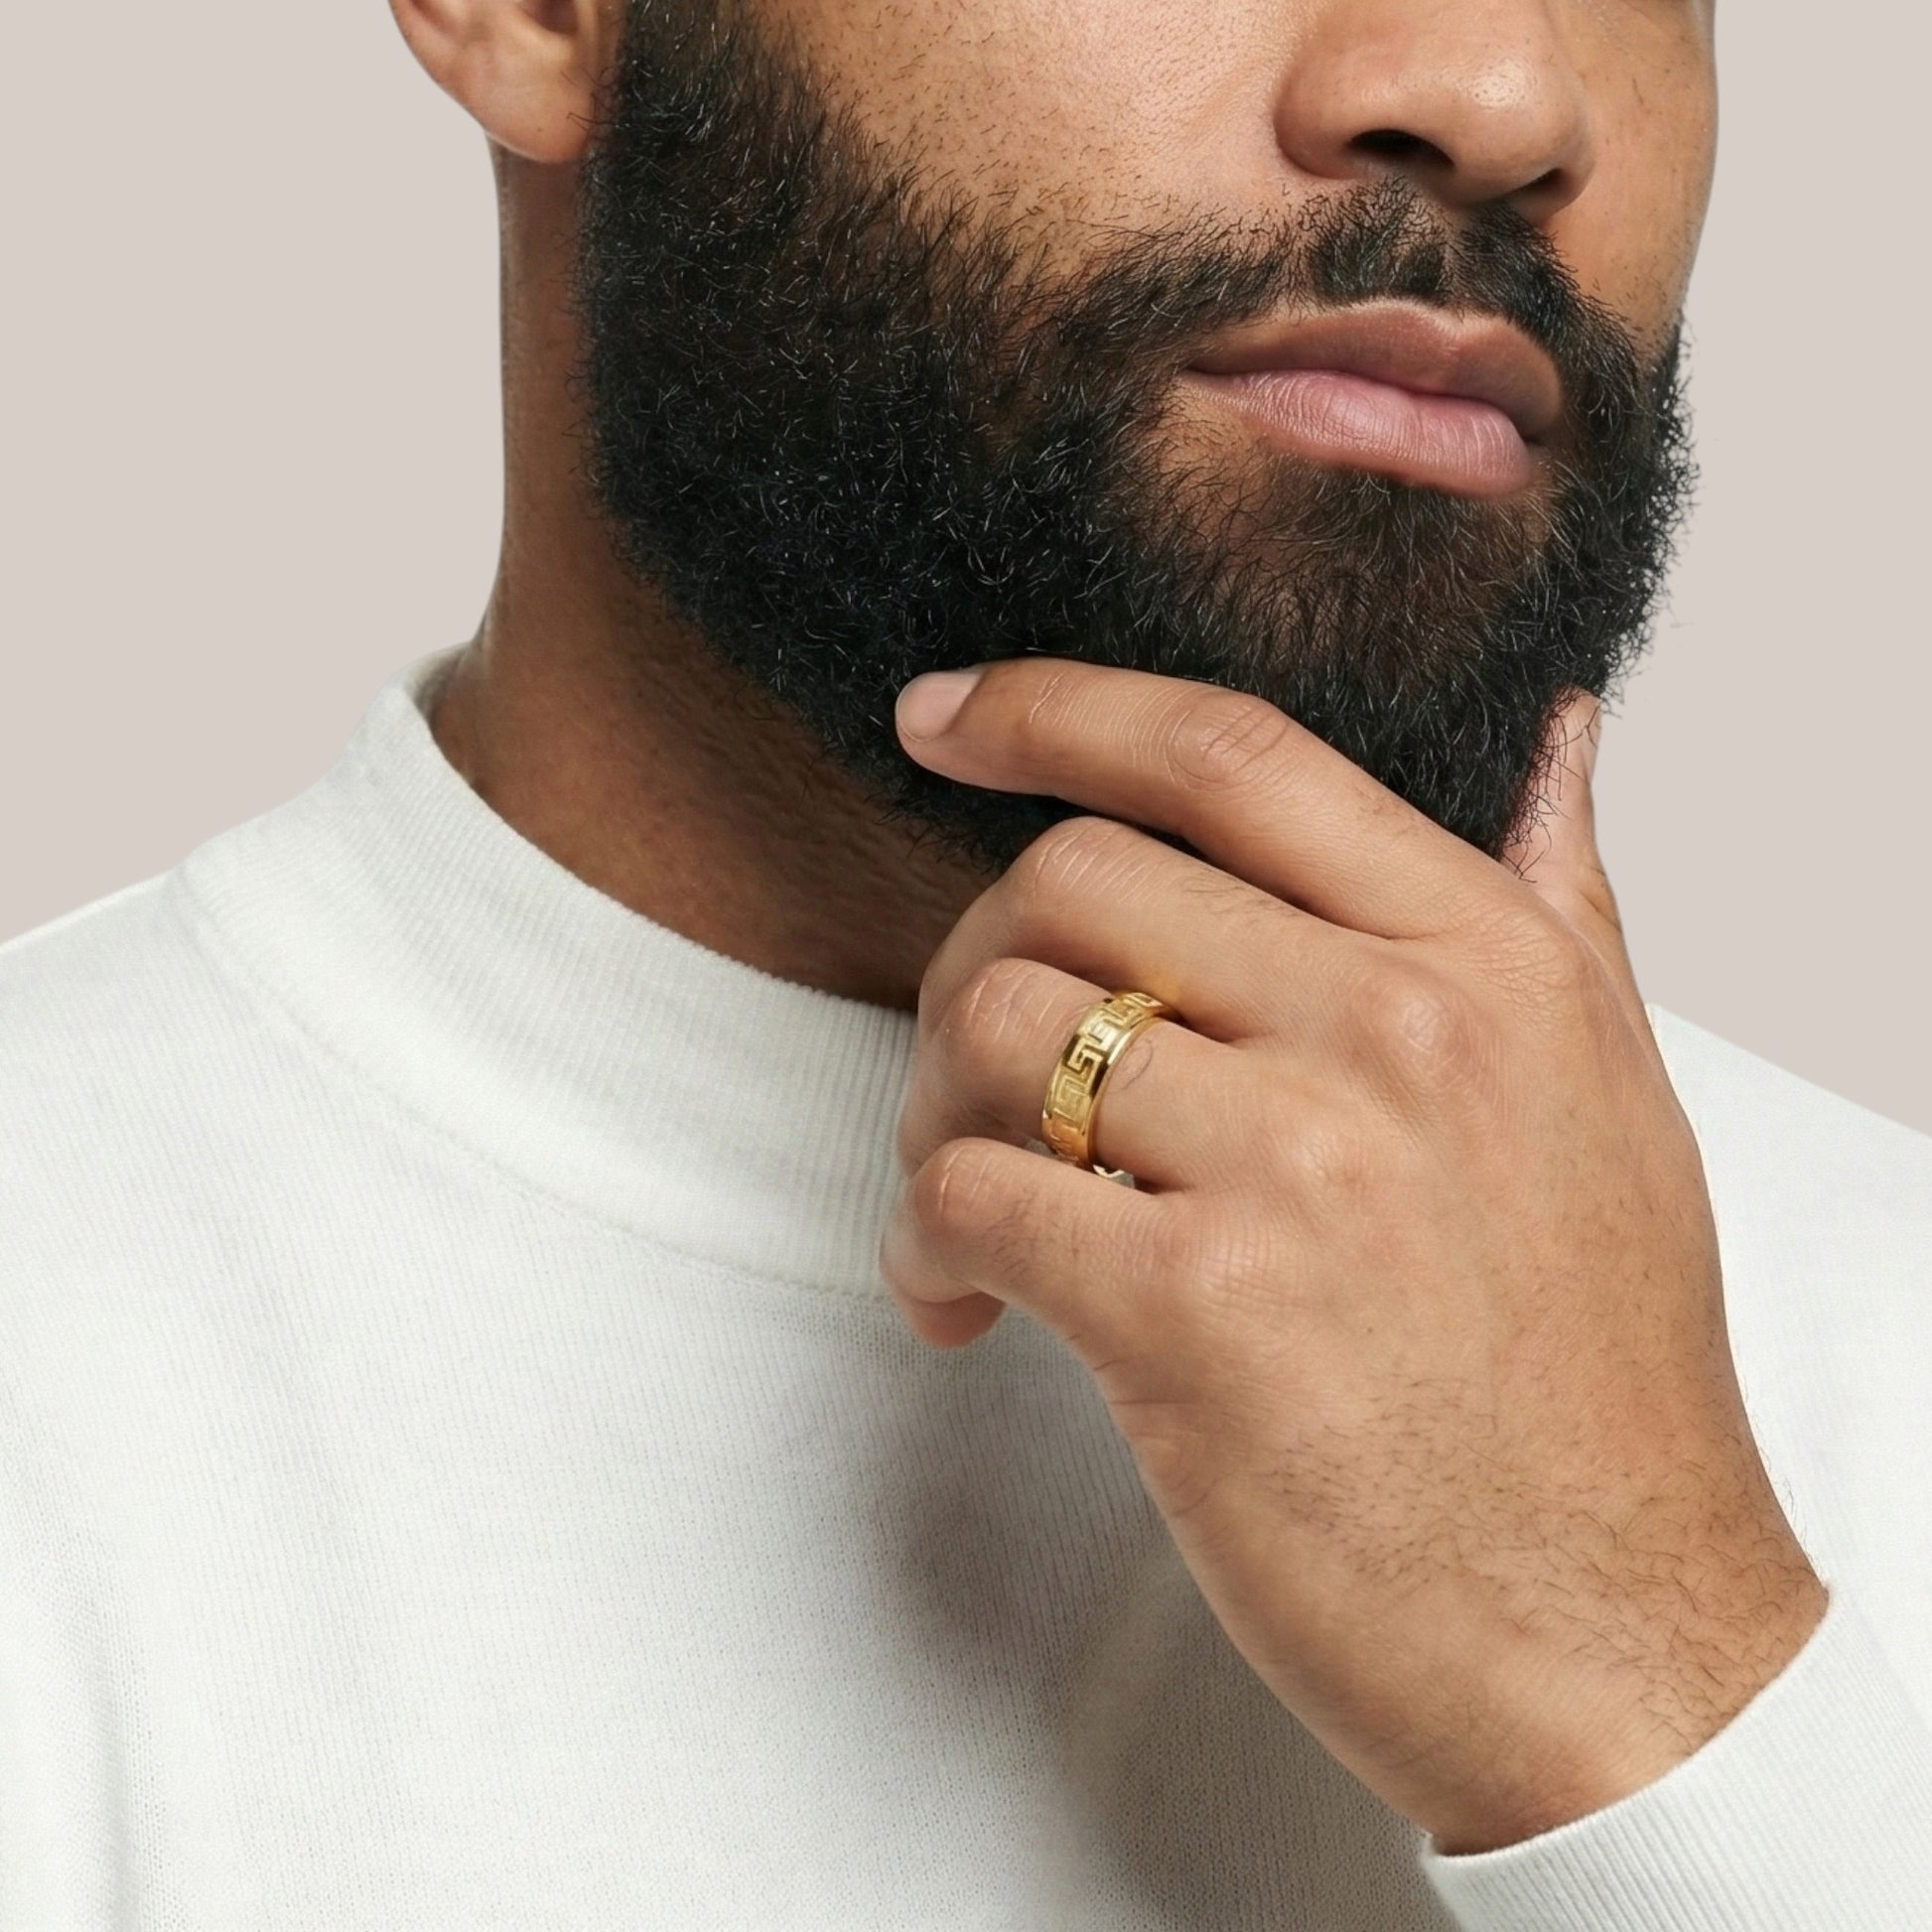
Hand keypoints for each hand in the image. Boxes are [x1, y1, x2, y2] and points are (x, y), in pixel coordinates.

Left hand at [881, 658, 1825, 1853]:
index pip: (1230, 757)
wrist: (1613, 1637)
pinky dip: (923, 1239)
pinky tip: (961, 1303)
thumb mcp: (1616, 1102)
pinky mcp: (1198, 1314)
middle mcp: (1398, 1033)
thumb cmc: (1599, 1380)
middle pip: (1072, 879)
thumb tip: (1558, 735)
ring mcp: (1298, 1168)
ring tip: (967, 1207)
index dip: (1056, 708)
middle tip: (970, 1078)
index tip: (947, 719)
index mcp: (1488, 961)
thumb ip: (1563, 903)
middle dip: (974, 962)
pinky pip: (970, 1193)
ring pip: (1000, 1027)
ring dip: (933, 1112)